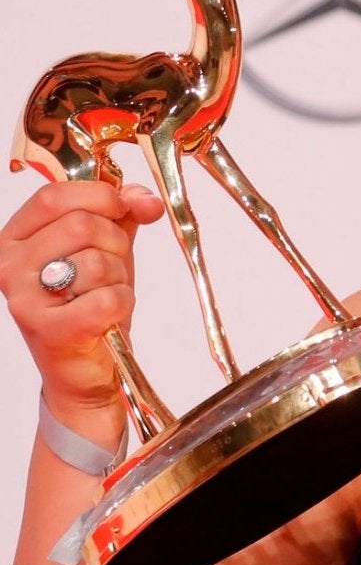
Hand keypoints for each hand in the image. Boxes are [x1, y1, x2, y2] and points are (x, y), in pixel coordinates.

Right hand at [1, 180, 163, 424]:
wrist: (86, 369)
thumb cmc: (89, 306)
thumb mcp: (104, 250)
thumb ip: (121, 216)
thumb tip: (144, 197)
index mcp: (15, 239)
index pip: (54, 196)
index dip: (101, 195)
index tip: (128, 206)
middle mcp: (9, 264)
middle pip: (81, 225)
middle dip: (115, 243)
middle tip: (113, 268)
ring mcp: (25, 297)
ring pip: (97, 261)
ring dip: (118, 278)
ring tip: (104, 295)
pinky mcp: (50, 329)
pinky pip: (107, 298)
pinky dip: (122, 303)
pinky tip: (109, 315)